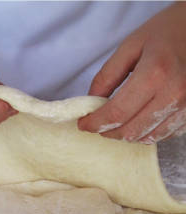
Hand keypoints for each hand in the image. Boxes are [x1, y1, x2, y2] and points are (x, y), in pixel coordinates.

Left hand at [79, 3, 185, 142]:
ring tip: (119, 121)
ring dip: (128, 134)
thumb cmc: (168, 31)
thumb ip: (108, 75)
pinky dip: (147, 132)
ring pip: (147, 138)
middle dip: (109, 132)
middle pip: (131, 131)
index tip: (84, 124)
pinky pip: (164, 135)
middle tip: (99, 124)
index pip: (117, 113)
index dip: (95, 123)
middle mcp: (174, 93)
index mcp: (156, 73)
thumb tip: (91, 104)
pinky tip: (141, 118)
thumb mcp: (132, 44)